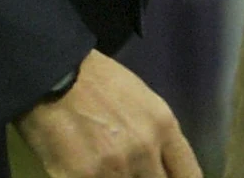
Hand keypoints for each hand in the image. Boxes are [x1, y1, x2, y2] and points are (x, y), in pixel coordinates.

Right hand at [14, 50, 200, 177]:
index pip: (189, 175)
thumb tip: (161, 166)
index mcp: (163, 127)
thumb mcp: (143, 102)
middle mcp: (144, 150)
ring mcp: (114, 168)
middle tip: (136, 171)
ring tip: (110, 169)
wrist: (54, 75)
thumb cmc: (98, 82)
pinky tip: (89, 173)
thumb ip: (158, 137)